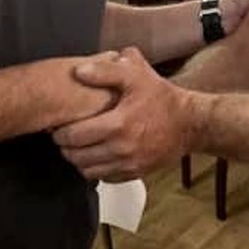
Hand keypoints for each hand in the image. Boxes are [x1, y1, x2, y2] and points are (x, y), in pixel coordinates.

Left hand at [52, 47, 203, 179]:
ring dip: (78, 160)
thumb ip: (106, 70)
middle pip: (77, 157)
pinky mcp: (135, 173)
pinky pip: (104, 178)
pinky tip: (96, 155)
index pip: (75, 136)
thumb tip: (78, 71)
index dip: (60, 132)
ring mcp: (129, 164)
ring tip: (77, 147)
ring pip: (88, 171)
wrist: (190, 123)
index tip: (57, 126)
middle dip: (66, 147)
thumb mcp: (137, 75)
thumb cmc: (162, 97)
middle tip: (63, 137)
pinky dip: (95, 169)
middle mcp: (122, 148)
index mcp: (118, 124)